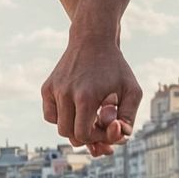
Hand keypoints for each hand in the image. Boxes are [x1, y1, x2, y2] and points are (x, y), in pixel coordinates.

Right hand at [42, 36, 141, 155]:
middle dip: (86, 135)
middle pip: (68, 134)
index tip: (108, 127)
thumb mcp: (132, 90)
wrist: (93, 40)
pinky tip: (76, 109)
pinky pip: (50, 115)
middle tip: (98, 126)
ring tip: (88, 118)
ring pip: (58, 126)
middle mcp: (65, 93)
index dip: (97, 138)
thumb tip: (119, 136)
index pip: (83, 135)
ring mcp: (54, 90)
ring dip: (74, 127)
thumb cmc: (115, 67)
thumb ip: (129, 117)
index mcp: (86, 96)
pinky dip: (62, 118)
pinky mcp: (46, 87)